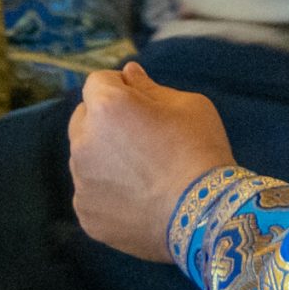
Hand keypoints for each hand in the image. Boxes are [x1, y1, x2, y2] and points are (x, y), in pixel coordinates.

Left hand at [69, 62, 237, 262]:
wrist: (206, 215)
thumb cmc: (201, 151)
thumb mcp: (188, 105)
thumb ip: (149, 87)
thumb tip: (128, 74)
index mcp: (106, 107)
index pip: (98, 82)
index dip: (120, 87)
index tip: (142, 103)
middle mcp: (83, 142)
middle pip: (84, 119)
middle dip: (105, 121)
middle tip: (142, 138)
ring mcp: (81, 182)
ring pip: (86, 159)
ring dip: (106, 158)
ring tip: (145, 175)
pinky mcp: (87, 215)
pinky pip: (92, 194)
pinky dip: (109, 194)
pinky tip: (140, 200)